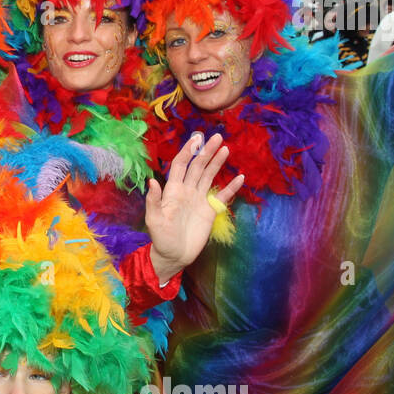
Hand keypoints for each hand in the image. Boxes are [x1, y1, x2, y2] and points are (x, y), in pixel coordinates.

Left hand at [145, 132, 244, 280]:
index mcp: (173, 190)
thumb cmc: (161, 238)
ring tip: (225, 149)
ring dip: (217, 163)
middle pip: (198, 167)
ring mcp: (199, 199)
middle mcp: (187, 190)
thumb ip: (154, 201)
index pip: (180, 165)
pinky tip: (240, 178)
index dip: (187, 151)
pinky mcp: (210, 210)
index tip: (196, 139)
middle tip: (217, 137)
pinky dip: (231, 187)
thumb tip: (152, 181)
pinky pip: (223, 196)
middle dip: (206, 152)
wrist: (174, 255)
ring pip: (209, 176)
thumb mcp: (154, 220)